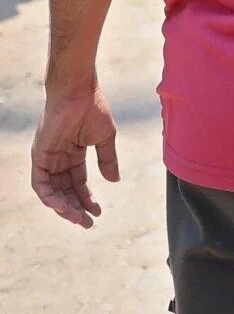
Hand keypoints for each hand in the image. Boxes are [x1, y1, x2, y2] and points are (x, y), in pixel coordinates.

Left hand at [30, 85, 118, 227]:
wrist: (79, 91)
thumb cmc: (93, 108)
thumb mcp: (105, 138)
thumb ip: (107, 160)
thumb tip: (114, 181)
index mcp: (73, 152)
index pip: (77, 182)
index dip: (86, 198)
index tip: (97, 212)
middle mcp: (57, 158)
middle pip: (64, 190)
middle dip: (76, 208)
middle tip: (88, 222)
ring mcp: (47, 158)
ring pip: (51, 191)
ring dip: (64, 208)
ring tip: (79, 219)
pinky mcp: (39, 156)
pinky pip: (40, 184)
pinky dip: (49, 198)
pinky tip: (63, 208)